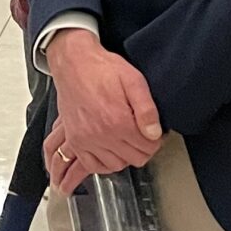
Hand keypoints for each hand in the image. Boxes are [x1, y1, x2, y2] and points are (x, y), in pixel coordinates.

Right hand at [46, 30, 161, 194]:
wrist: (74, 63)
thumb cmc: (102, 69)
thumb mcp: (133, 80)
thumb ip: (147, 109)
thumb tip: (155, 134)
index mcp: (118, 121)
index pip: (148, 147)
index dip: (156, 140)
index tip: (154, 132)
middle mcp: (101, 135)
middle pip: (134, 159)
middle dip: (144, 149)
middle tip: (144, 136)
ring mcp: (85, 140)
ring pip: (116, 165)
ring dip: (126, 156)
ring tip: (128, 141)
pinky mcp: (75, 141)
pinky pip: (93, 166)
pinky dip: (105, 163)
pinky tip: (111, 151)